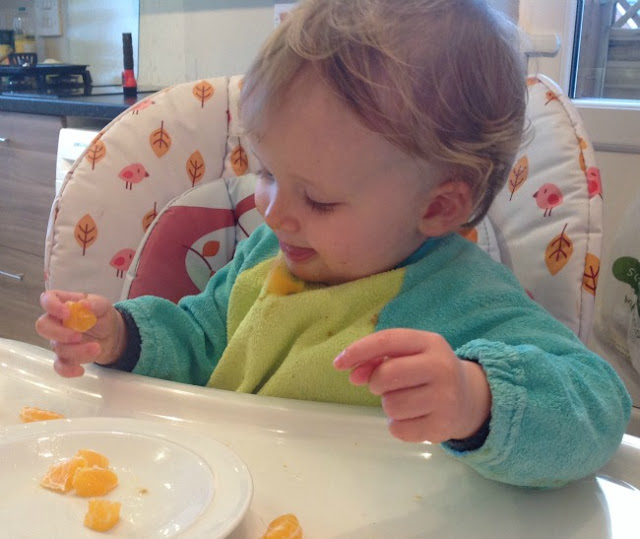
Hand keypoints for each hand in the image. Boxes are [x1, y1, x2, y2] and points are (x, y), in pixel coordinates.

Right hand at [35, 290, 126, 377]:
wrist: (113, 336)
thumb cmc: (103, 316)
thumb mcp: (104, 306)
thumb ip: (95, 303)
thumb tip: (84, 304)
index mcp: (64, 304)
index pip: (48, 299)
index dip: (51, 306)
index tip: (66, 313)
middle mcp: (57, 322)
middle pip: (43, 326)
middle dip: (59, 333)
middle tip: (78, 336)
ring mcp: (59, 341)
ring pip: (58, 348)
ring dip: (78, 351)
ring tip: (97, 348)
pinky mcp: (66, 357)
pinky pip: (59, 365)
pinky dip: (68, 370)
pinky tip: (80, 370)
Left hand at [333, 329, 490, 442]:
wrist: (469, 398)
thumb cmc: (427, 371)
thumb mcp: (409, 355)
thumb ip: (378, 358)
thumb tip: (353, 373)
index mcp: (430, 343)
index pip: (387, 340)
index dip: (358, 351)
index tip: (338, 363)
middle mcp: (442, 367)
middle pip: (386, 375)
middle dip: (376, 383)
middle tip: (386, 386)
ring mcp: (446, 399)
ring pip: (391, 405)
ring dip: (389, 405)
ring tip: (406, 400)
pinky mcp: (443, 427)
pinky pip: (399, 429)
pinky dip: (397, 426)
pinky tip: (413, 417)